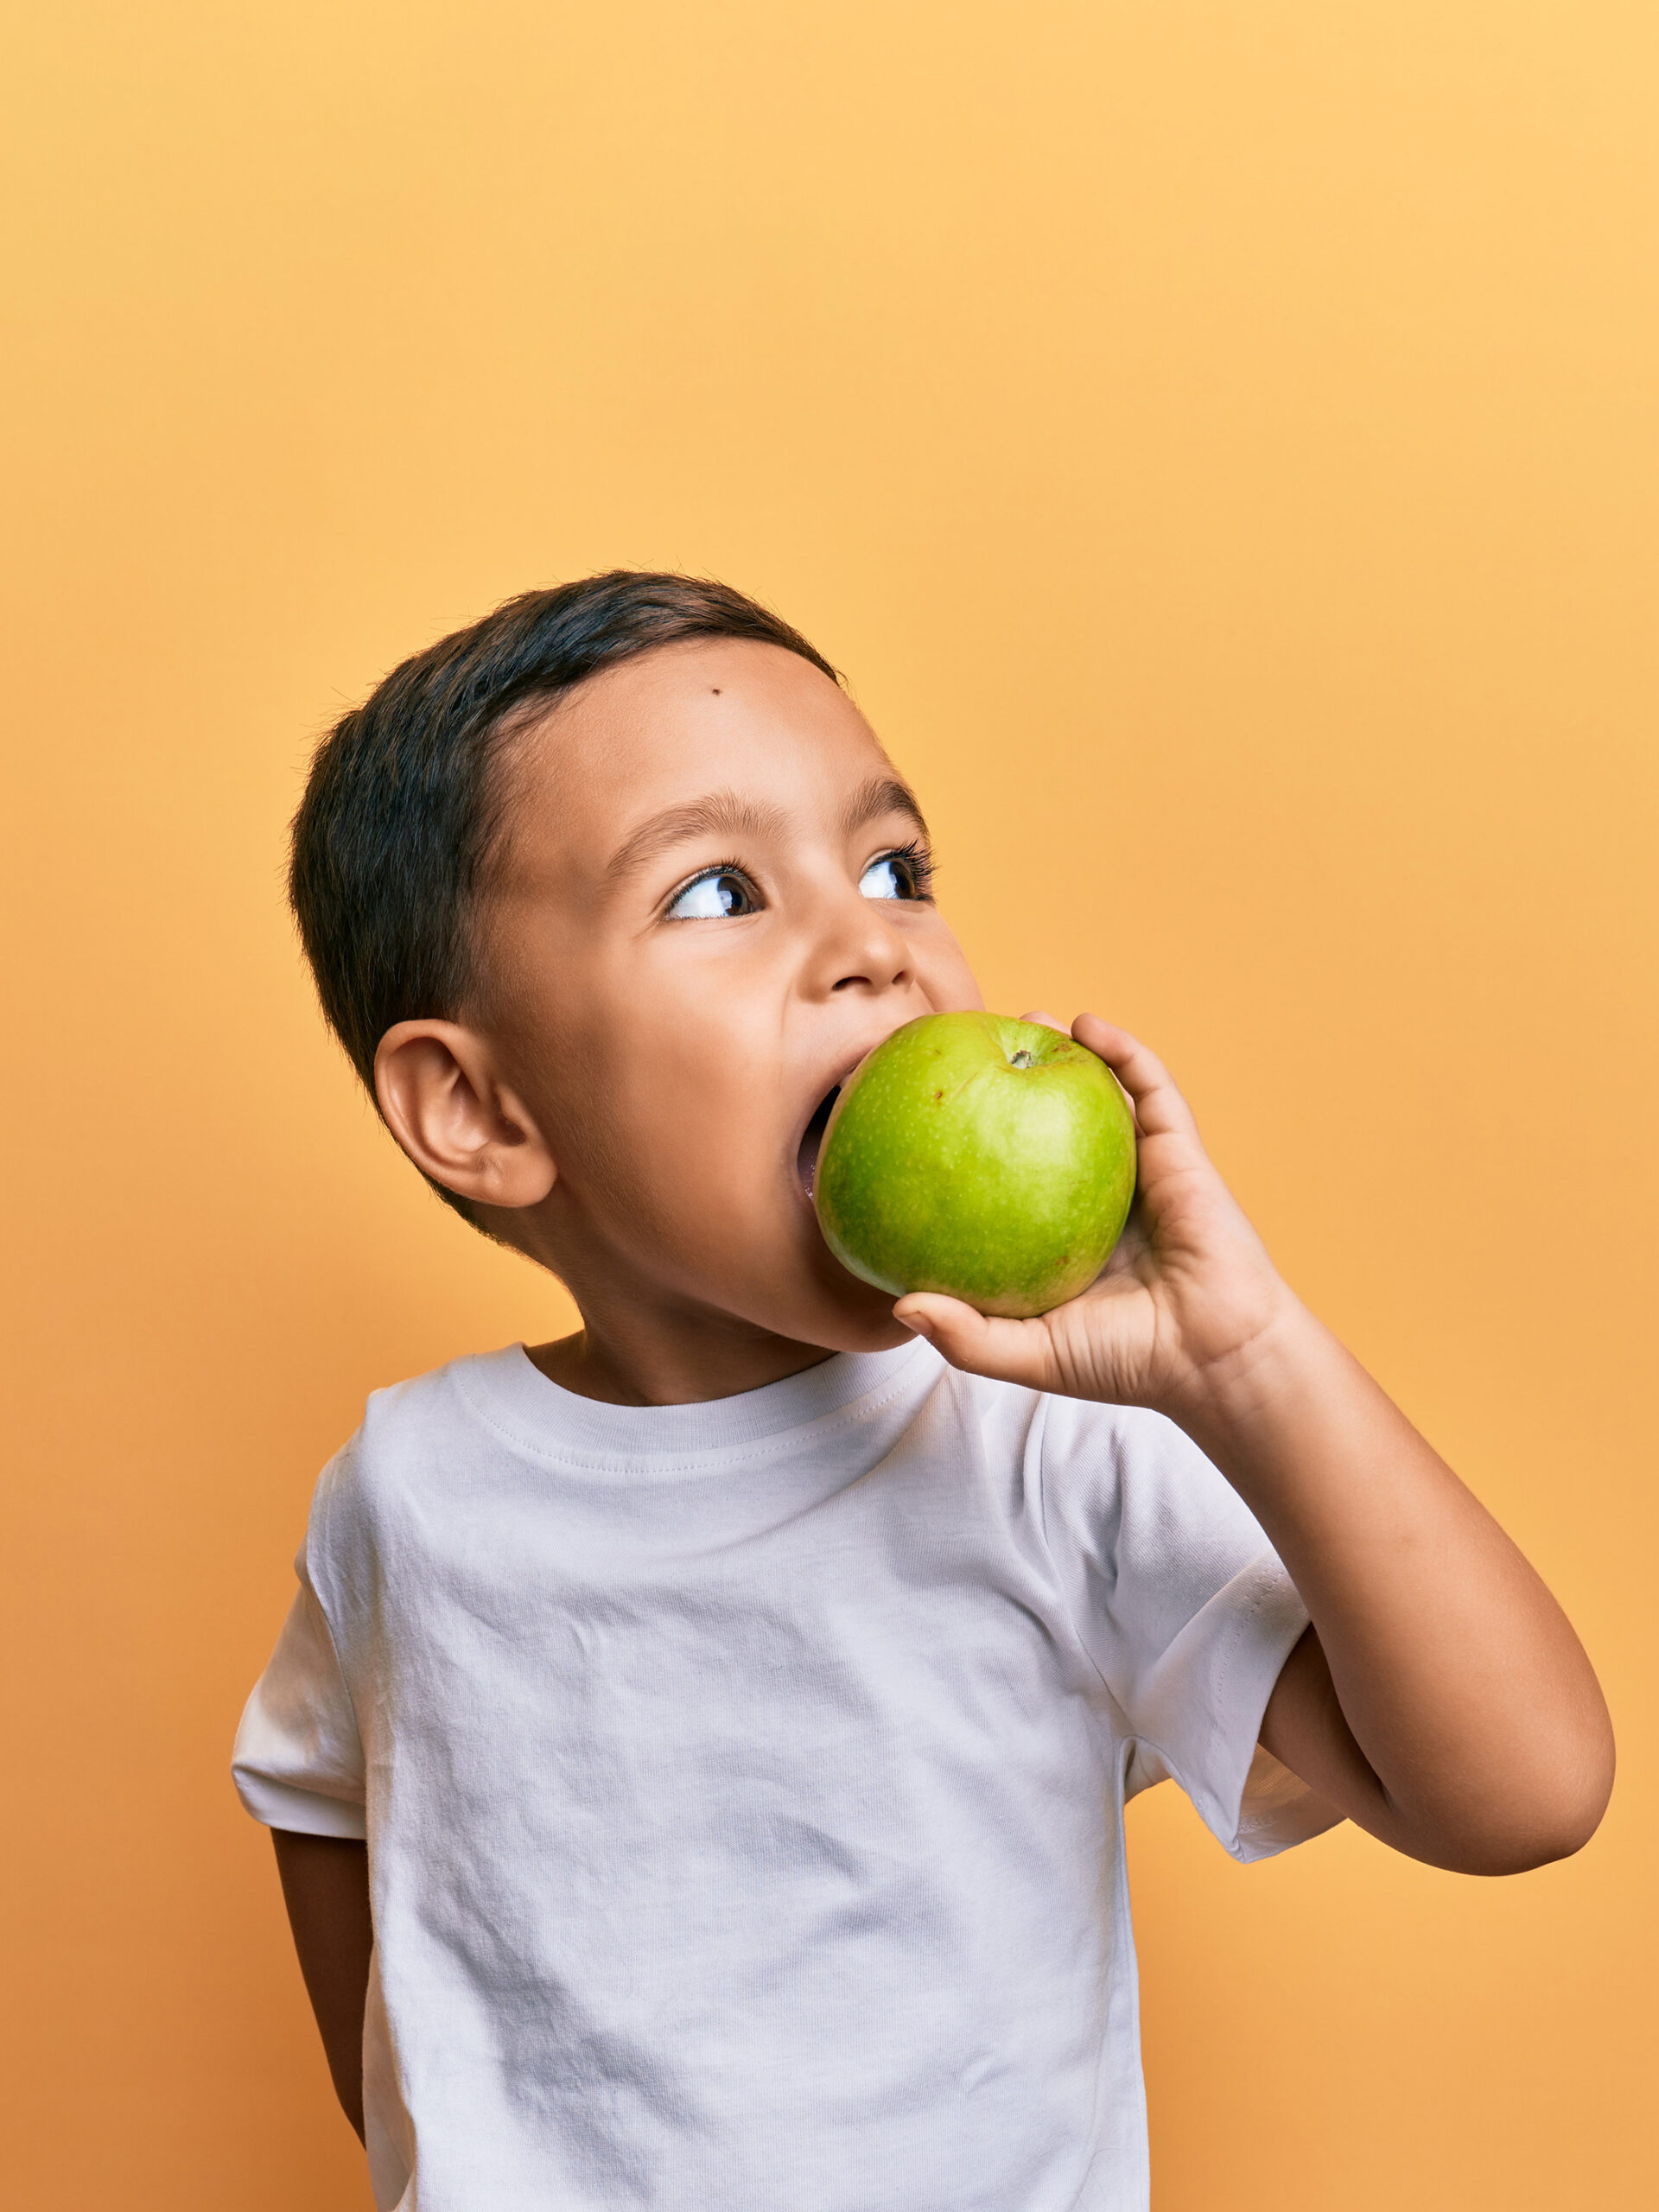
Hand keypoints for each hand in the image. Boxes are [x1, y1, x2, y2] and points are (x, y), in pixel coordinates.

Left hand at [893, 1013, 1299, 1416]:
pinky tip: (1088, 1025)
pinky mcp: (1179, 1153)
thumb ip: (965, 1336)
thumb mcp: (1028, 1354)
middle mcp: (1097, 1197)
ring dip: (1068, 1051)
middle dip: (1016, 1083)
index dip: (977, 1142)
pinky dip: (1124, 1051)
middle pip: (1051, 1125)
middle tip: (973, 1048)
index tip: (932, 1111)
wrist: (1214, 1359)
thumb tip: (899, 1304)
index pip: (1011, 1176)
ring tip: (1028, 1017)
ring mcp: (1140, 1171)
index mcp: (1060, 1235)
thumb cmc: (1124, 1361)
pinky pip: (1152, 1090)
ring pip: (1101, 1097)